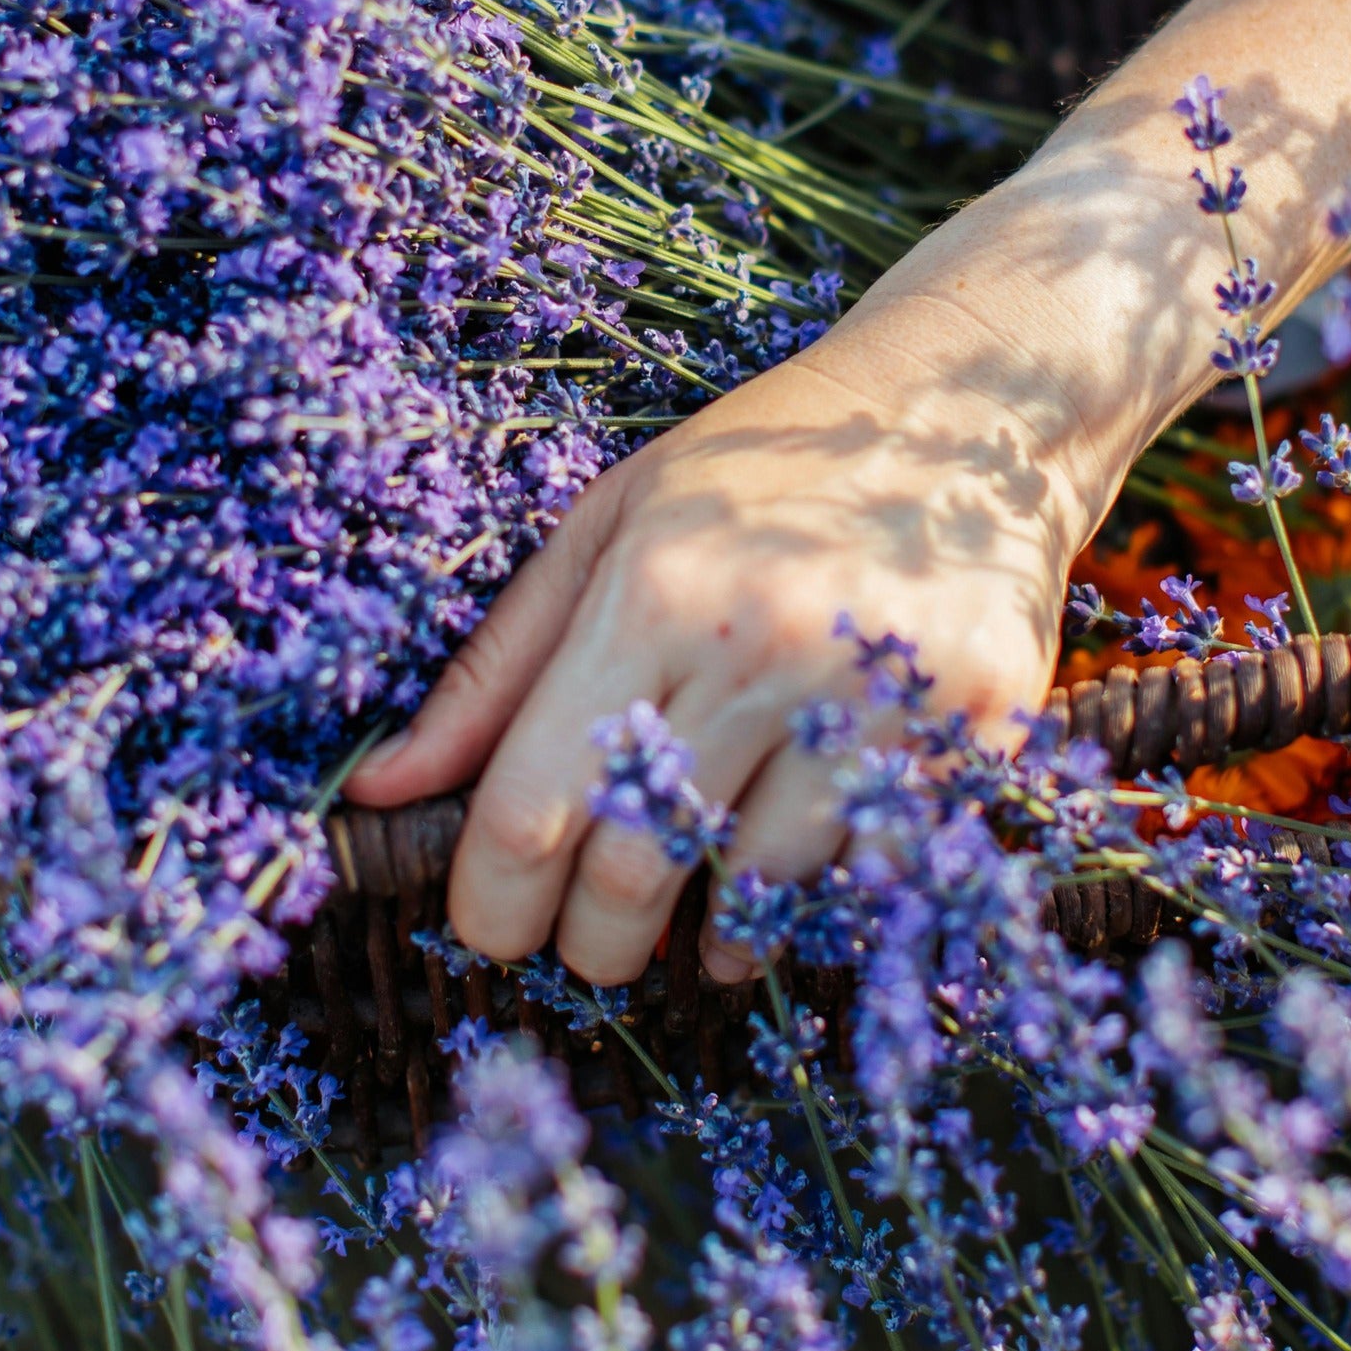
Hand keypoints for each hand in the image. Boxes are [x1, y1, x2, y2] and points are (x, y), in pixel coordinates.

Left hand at [342, 305, 1090, 984]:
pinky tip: (792, 875)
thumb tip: (378, 791)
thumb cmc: (761, 467)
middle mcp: (763, 645)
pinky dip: (818, 906)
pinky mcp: (972, 727)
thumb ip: (495, 670)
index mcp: (654, 591)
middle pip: (635, 874)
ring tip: (697, 915)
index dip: (491, 902)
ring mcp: (875, 692)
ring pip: (755, 893)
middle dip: (594, 942)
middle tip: (591, 942)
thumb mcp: (608, 531)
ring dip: (712, 934)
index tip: (489, 929)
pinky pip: (869, 879)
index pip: (534, 806)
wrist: (969, 408)